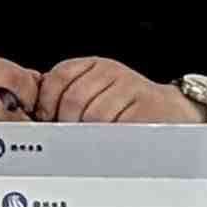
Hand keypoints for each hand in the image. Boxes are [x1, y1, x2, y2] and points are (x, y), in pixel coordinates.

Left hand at [35, 57, 192, 127]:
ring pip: (94, 115)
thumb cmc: (128, 108)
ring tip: (94, 140)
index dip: (47, 100)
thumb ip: (68, 97)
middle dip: (68, 122)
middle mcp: (112, 72)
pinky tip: (111, 140)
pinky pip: (117, 126)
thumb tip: (35, 112)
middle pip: (74, 99)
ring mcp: (130, 87)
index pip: (60, 76)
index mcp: (95, 66)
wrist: (171, 113)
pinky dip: (109, 137)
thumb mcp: (97, 93)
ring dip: (89, 133)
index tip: (46, 119)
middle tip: (70, 136)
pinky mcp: (146, 105)